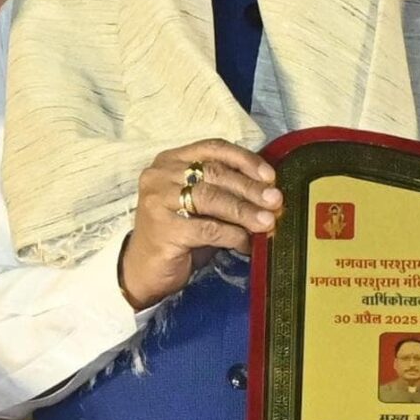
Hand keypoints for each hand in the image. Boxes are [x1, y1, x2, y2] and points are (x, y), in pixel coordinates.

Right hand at [118, 140, 281, 309]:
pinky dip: (232, 235)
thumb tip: (269, 195)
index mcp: (171, 160)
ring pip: (211, 198)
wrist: (143, 271)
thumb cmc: (178, 235)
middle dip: (250, 188)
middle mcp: (160, 174)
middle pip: (214, 173)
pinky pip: (208, 228)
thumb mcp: (203, 207)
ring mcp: (158, 199)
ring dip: (245, 211)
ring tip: (268, 221)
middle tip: (276, 200)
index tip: (270, 176)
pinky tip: (246, 243)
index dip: (244, 160)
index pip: (213, 149)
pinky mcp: (162, 228)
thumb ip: (228, 194)